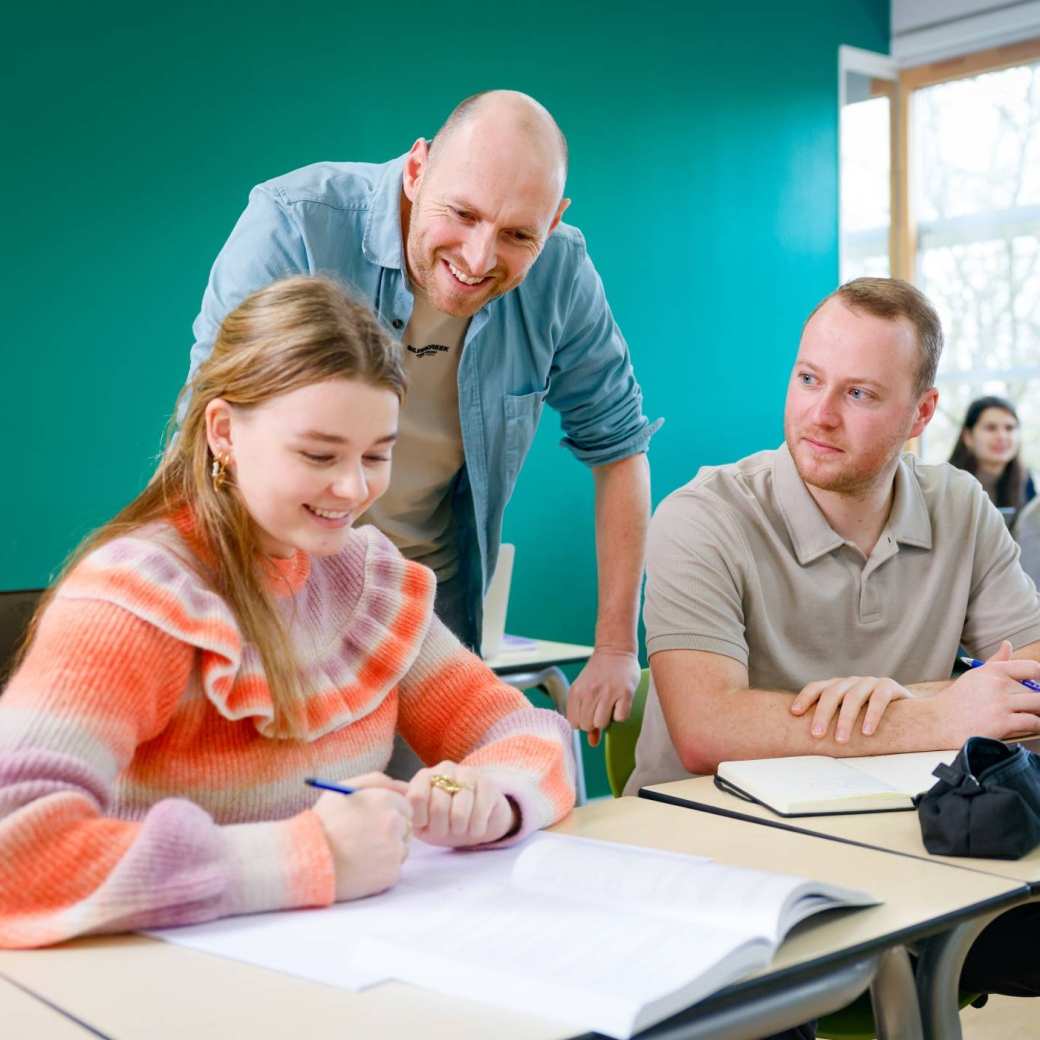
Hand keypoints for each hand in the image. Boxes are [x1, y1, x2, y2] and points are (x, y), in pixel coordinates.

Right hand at [312, 772, 411, 901]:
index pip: (406, 806)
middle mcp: (394, 822)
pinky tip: (362, 868)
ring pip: (402, 849)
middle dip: (393, 833)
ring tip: (361, 854)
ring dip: (388, 852)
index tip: (374, 823)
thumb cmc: (323, 823)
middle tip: (367, 840)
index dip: (390, 814)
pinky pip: (394, 870)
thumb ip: (375, 781)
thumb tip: (401, 785)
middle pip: (407, 827)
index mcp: (385, 799)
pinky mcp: (390, 873)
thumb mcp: (343, 790)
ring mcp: (394, 849)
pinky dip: (382, 871)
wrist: (306, 860)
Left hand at [407, 762, 515, 847]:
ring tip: (460, 829)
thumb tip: (387, 797)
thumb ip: (406, 810)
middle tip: (446, 830)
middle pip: (438, 806)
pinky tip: (475, 828)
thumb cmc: (443, 822)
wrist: (477, 822)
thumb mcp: (421, 820)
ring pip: (459, 812)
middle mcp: (445, 769)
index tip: (425, 825)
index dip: (421, 819)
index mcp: (424, 777)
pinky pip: (479, 814)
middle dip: (442, 828)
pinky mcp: (488, 784)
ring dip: (459, 830)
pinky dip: (476, 829)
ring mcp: (468, 774)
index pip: (416, 797)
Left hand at [566, 649, 640, 746]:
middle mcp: (590, 692)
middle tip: (600, 707)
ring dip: (608, 718)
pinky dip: (621, 714)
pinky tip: (620, 702)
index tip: (588, 712)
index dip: (582, 721)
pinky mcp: (625, 693)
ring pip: (602, 723)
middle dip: (594, 721)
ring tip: (610, 704)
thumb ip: (586, 715)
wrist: (615, 649)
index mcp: (576, 691)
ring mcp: (608, 692)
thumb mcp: (586, 690)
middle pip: (587, 725)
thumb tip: (592, 742)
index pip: (574, 724)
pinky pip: (621, 717)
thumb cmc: (599, 672)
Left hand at [790, 676, 911, 742]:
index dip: (805, 698)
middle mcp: (851, 682)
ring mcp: (870, 682)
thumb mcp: (848, 717)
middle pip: (832, 693)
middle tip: (816, 735)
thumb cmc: (869, 718)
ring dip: (846, 719)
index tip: (794, 712)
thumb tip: (803, 742)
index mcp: (837, 687)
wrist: (908, 711)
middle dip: (822, 714)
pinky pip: (879, 698)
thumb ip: (831, 722)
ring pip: (853, 697)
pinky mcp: (889, 686)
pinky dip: (872, 715)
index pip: (816, 687)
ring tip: (841, 740)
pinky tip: (867, 731)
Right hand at [937, 641, 1039, 744]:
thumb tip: (1008, 645)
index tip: (1039, 684)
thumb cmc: (955, 701)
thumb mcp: (974, 675)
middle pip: (1038, 691)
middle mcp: (997, 685)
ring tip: (1035, 715)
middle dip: (1039, 700)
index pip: (1030, 668)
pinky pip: (1033, 723)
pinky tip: (1032, 727)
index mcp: (992, 671)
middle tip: (1035, 704)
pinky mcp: (1002, 723)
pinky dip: (1037, 726)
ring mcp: (1000, 704)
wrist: (937, 722)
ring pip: (1038, 706)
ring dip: (1039, 712)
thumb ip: (996, 662)